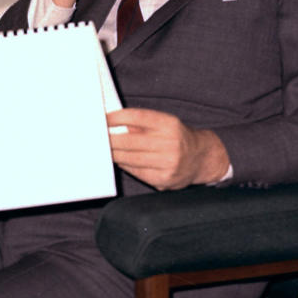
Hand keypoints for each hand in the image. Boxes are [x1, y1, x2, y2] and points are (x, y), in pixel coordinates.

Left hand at [106, 108, 229, 188]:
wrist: (201, 158)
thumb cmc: (177, 137)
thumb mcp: (165, 123)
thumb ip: (141, 123)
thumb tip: (113, 123)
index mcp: (169, 124)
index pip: (137, 117)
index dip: (117, 118)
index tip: (103, 118)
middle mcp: (170, 143)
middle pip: (130, 141)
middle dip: (110, 139)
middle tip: (96, 137)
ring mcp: (167, 163)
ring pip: (130, 159)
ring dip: (113, 154)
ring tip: (104, 149)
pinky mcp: (163, 179)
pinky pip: (136, 172)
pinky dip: (124, 165)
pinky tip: (119, 160)